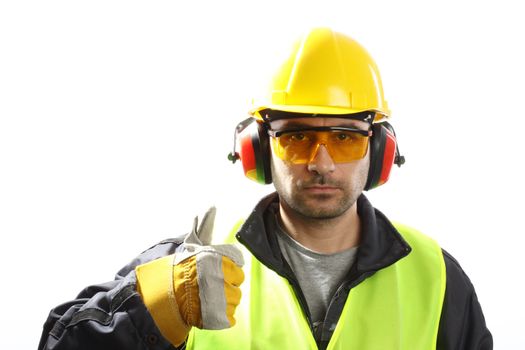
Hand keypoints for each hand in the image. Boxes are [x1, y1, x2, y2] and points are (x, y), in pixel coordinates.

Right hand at [135, 207, 243, 345]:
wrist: (165, 294)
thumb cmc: (182, 268)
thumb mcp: (194, 245)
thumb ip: (205, 227)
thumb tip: (211, 206)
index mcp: (219, 259)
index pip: (238, 266)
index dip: (228, 269)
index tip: (216, 271)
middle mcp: (222, 277)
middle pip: (238, 282)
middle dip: (226, 284)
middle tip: (211, 285)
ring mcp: (222, 298)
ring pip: (235, 299)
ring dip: (224, 300)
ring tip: (209, 297)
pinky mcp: (219, 316)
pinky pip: (231, 316)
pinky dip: (223, 315)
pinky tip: (210, 310)